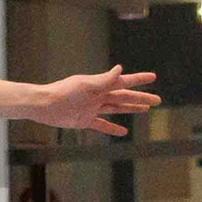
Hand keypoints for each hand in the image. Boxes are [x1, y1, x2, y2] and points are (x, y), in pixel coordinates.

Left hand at [34, 65, 160, 135]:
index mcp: (100, 85)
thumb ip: (104, 80)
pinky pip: (102, 125)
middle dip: (141, 98)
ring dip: (131, 108)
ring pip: (117, 108)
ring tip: (146, 110)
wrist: (44, 105)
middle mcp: (99, 95)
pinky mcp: (85, 120)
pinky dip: (113, 128)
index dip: (139, 80)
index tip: (153, 77)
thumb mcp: (85, 86)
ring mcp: (93, 108)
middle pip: (125, 96)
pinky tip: (124, 131)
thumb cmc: (63, 92)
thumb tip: (120, 69)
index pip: (124, 81)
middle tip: (158, 100)